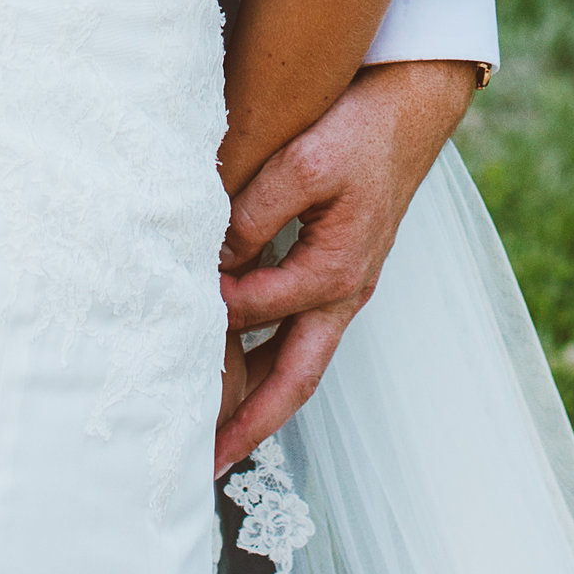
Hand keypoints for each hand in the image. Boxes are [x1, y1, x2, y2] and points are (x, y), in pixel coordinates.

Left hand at [213, 57, 474, 473]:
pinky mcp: (339, 274)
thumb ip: (253, 214)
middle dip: (250, 426)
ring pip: (298, 363)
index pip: (257, 312)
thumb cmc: (359, 131)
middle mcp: (344, 294)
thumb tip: (210, 262)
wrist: (410, 107)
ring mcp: (345, 289)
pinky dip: (270, 362)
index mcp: (336, 272)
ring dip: (259, 404)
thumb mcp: (303, 163)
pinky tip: (241, 366)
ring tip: (217, 440)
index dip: (210, 316)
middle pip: (294, 380)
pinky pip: (301, 335)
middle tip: (205, 465)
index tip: (163, 321)